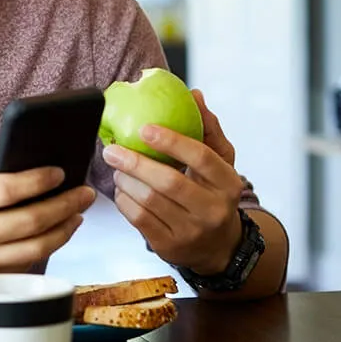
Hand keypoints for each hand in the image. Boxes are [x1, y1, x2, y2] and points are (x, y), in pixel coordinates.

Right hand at [0, 150, 94, 283]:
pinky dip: (46, 248)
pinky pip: (24, 264)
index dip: (38, 181)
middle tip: (85, 193)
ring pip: (33, 249)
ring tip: (77, 213)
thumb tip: (26, 159)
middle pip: (28, 222)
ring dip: (63, 230)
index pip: (6, 190)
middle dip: (64, 205)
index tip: (60, 172)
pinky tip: (57, 232)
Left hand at [103, 89, 244, 274]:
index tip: (144, 128)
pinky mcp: (171, 247)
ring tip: (117, 167)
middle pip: (169, 182)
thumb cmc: (214, 193)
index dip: (172, 141)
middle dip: (135, 162)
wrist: (219, 246)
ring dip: (126, 180)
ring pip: (149, 201)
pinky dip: (124, 200)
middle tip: (112, 149)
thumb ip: (208, 129)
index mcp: (229, 184)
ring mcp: (192, 232)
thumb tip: (195, 95)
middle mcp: (214, 210)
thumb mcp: (221, 163)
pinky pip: (138, 219)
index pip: (202, 158)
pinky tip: (122, 188)